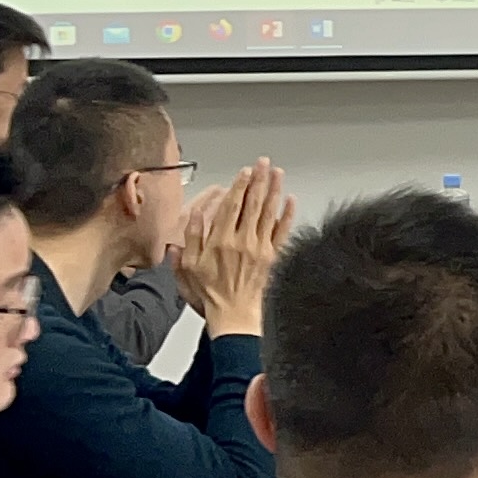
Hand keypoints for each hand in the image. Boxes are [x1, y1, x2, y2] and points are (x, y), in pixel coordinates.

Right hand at [173, 160, 293, 335]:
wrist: (233, 315)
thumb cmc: (209, 293)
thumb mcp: (187, 266)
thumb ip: (192, 237)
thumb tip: (197, 213)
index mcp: (220, 241)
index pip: (232, 206)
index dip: (239, 186)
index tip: (245, 171)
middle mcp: (243, 241)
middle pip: (253, 204)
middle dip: (259, 180)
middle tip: (263, 163)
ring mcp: (260, 248)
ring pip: (269, 213)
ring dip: (274, 191)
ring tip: (277, 173)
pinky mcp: (271, 257)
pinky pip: (282, 232)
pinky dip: (287, 215)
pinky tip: (290, 201)